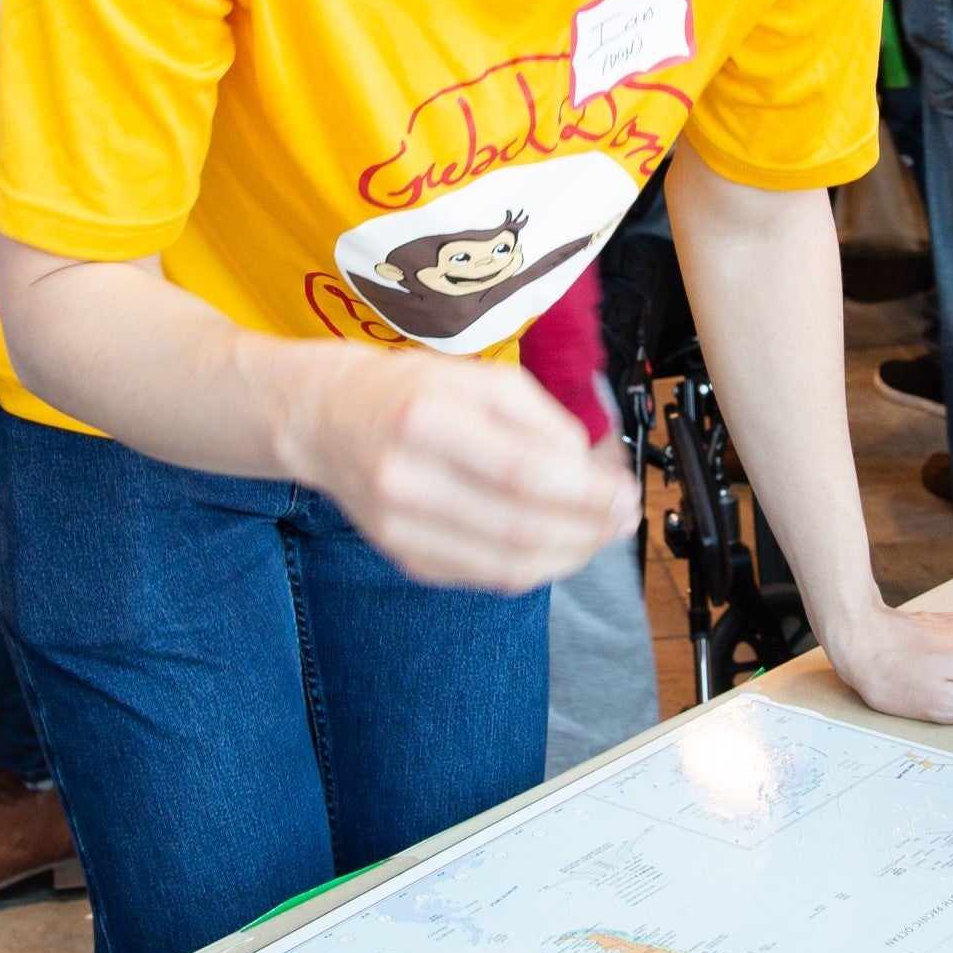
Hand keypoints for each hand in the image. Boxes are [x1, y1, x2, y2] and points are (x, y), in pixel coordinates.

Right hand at [280, 349, 639, 592]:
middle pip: (520, 525)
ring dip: (569, 555)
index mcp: (427, 420)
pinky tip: (558, 546)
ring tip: (600, 535)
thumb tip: (593, 472)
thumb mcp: (478, 376)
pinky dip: (533, 566)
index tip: (625, 493)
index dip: (586, 493)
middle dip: (588, 528)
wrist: (327, 419)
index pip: (524, 473)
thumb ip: (540, 419)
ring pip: (507, 564)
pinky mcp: (404, 556)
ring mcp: (400, 527)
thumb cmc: (408, 391)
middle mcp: (406, 479)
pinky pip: (485, 576)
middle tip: (623, 518)